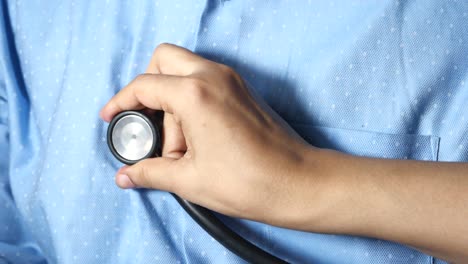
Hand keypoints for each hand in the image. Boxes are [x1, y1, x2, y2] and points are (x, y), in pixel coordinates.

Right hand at [100, 44, 467, 261]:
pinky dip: (192, 101)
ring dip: (173, 100)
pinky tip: (198, 139)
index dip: (121, 102)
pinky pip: (205, 82)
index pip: (144, 86)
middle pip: (164, 59)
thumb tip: (126, 175)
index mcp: (195, 93)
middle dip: (148, 88)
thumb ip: (150, 172)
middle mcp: (214, 76)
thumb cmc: (250, 181)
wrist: (298, 183)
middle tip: (150, 126)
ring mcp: (232, 80)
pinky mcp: (242, 90)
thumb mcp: (189, 180)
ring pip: (185, 70)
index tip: (112, 117)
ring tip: (182, 147)